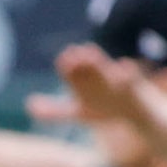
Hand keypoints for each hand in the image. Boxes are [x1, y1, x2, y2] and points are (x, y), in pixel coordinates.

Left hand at [31, 43, 147, 128]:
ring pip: (106, 70)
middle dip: (79, 61)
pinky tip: (123, 65)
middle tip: (71, 52)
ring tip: (89, 51)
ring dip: (98, 61)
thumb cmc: (106, 111)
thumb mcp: (79, 114)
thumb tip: (29, 105)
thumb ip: (54, 112)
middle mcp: (101, 77)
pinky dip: (128, 71)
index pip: (72, 73)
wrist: (138, 115)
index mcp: (86, 82)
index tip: (62, 60)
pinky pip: (132, 79)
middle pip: (87, 67)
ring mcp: (118, 81)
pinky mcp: (136, 88)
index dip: (67, 67)